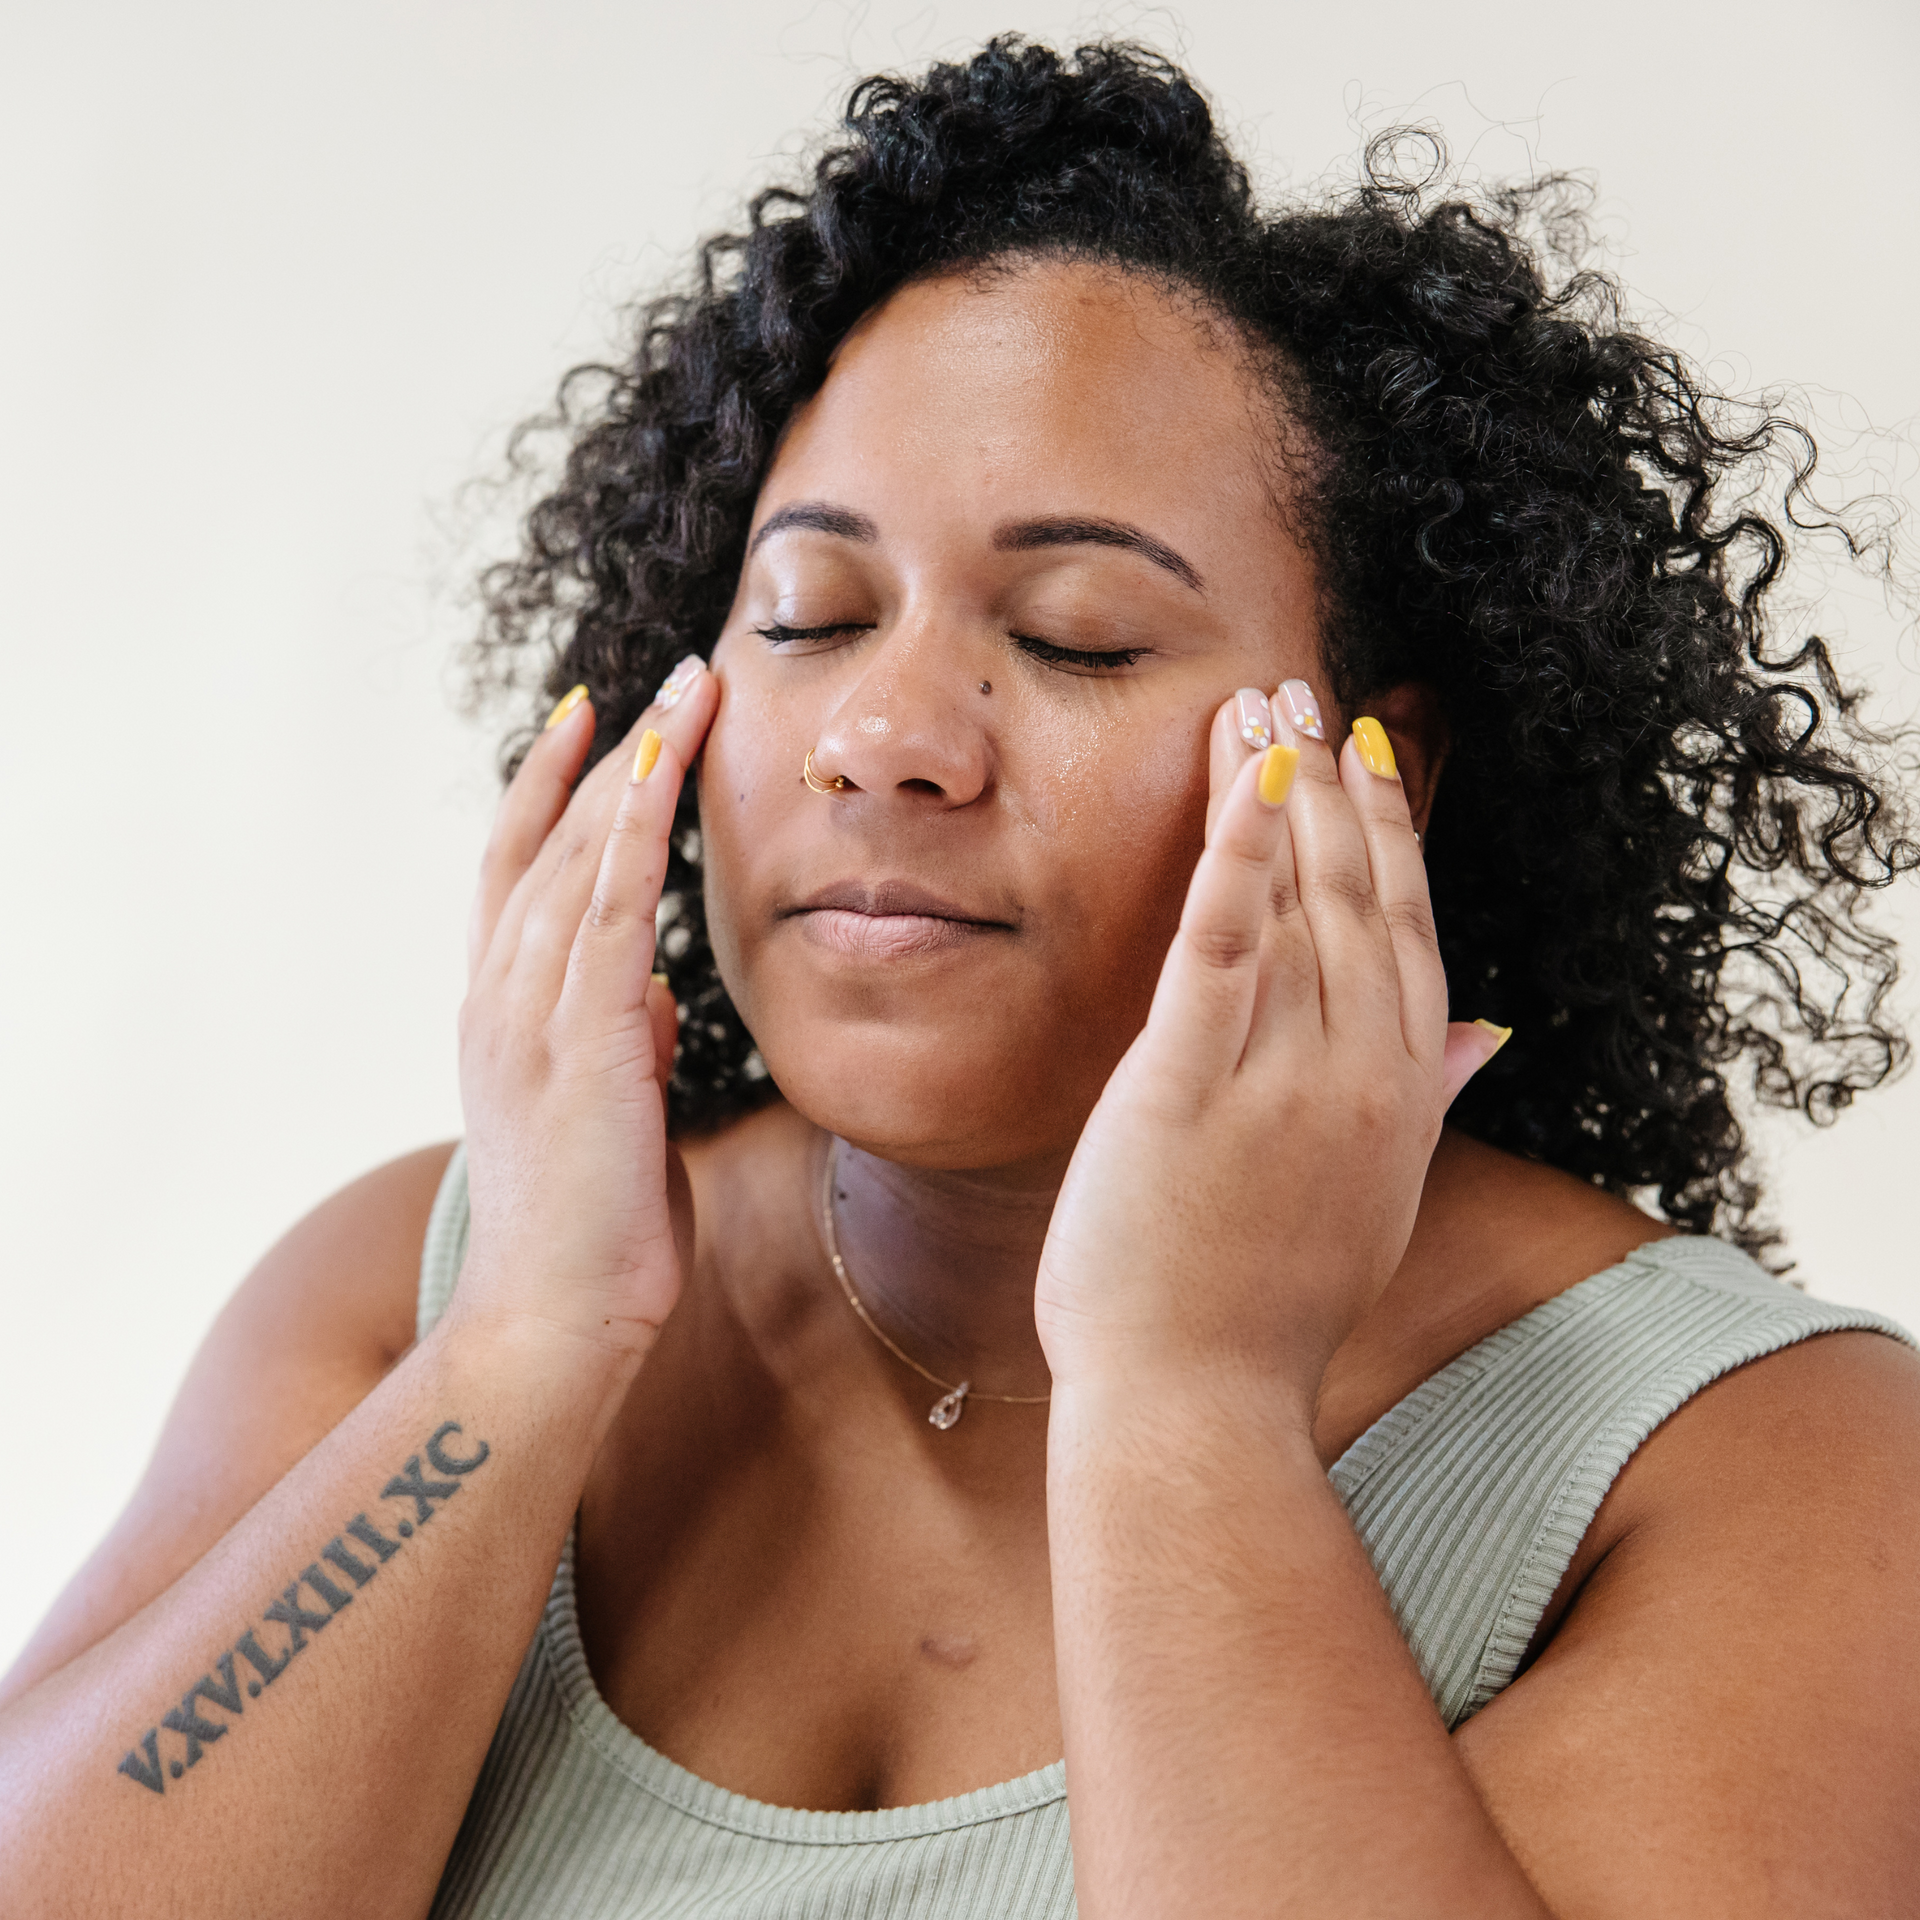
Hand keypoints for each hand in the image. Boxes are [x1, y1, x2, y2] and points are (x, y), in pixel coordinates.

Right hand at [447, 660, 717, 1375]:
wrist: (551, 1327)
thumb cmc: (589, 1233)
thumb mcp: (611, 1117)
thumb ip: (625, 1047)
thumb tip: (658, 1001)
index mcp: (504, 1013)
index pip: (521, 869)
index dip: (554, 786)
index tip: (594, 717)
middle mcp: (502, 998)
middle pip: (553, 840)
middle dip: (619, 752)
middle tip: (678, 674)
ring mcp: (530, 1018)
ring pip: (580, 859)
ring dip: (639, 769)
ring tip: (692, 692)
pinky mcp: (580, 1047)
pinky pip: (610, 915)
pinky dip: (635, 837)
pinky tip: (667, 777)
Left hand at [1033, 685, 1506, 1410]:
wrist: (1196, 1410)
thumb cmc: (1264, 1314)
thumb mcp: (1373, 1206)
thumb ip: (1429, 1106)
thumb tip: (1489, 1033)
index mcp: (1400, 1102)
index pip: (1413, 939)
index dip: (1398, 838)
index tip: (1376, 757)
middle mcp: (1359, 1078)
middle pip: (1363, 900)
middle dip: (1339, 786)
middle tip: (1313, 691)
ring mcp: (1280, 1083)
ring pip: (1299, 907)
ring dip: (1286, 792)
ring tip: (1270, 704)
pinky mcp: (1184, 1090)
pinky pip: (1220, 950)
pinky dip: (1233, 860)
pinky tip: (1238, 782)